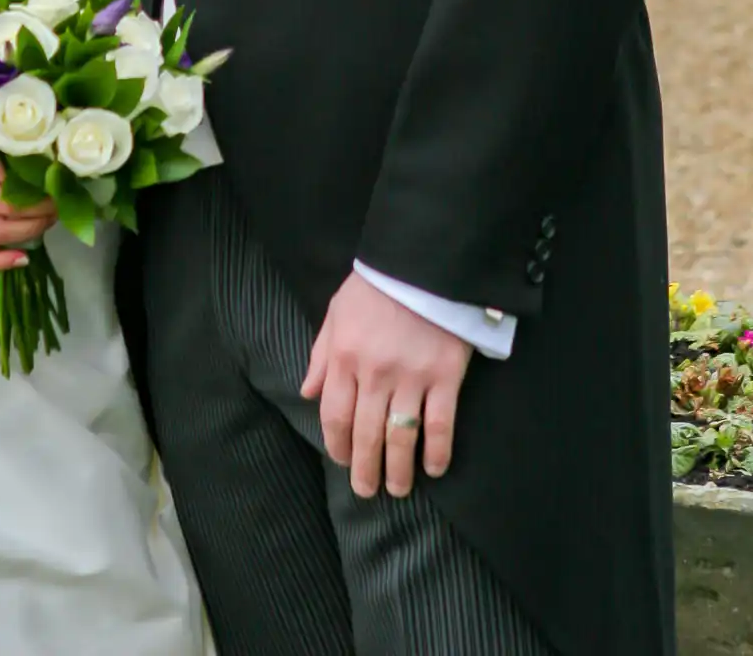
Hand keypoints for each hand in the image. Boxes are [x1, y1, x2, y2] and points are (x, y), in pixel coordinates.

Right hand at [0, 155, 56, 271]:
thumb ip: (13, 137)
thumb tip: (52, 151)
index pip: (10, 179)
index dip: (40, 183)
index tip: (60, 179)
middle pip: (7, 207)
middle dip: (41, 208)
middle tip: (60, 200)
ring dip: (30, 229)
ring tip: (50, 219)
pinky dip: (0, 259)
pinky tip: (24, 258)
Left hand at [301, 274, 472, 499]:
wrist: (423, 260)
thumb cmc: (376, 286)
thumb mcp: (337, 313)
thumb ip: (321, 355)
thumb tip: (306, 392)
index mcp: (344, 357)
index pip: (334, 415)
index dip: (336, 445)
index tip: (341, 461)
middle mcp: (374, 373)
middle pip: (365, 434)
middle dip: (364, 469)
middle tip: (367, 491)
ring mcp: (411, 377)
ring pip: (400, 438)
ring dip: (398, 470)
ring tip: (398, 489)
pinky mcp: (446, 376)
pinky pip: (440, 424)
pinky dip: (437, 452)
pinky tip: (433, 469)